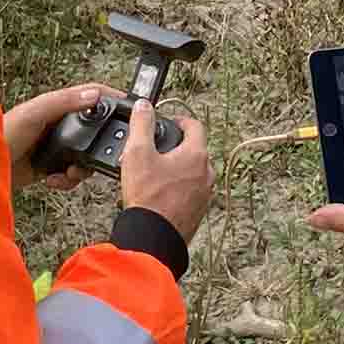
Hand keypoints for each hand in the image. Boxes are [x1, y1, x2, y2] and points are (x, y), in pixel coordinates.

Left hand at [3, 83, 121, 191]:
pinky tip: (55, 180)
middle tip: (99, 156)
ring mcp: (55, 146)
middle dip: (99, 144)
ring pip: (85, 154)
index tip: (129, 105)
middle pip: (93, 129)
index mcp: (55, 106)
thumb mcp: (33, 113)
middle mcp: (57, 124)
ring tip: (70, 173)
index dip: (110, 97)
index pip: (90, 95)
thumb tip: (93, 94)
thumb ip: (63, 103)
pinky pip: (72, 173)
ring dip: (82, 167)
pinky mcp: (50, 166)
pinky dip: (68, 179)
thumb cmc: (0, 135)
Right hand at [120, 100, 212, 242]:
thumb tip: (144, 106)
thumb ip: (141, 124)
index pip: (194, 125)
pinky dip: (178, 188)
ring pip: (193, 172)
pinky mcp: (197, 211)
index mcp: (196, 155)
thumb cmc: (148, 197)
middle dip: (176, 146)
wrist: (153, 237)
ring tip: (154, 173)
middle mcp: (206, 173)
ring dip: (177, 168)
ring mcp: (204, 194)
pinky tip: (159, 194)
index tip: (168, 123)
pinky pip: (190, 191)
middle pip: (194, 149)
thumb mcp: (138, 153)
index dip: (179, 120)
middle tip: (156, 149)